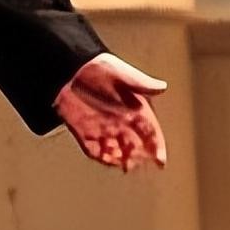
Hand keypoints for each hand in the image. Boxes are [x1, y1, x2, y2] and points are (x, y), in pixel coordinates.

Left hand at [54, 52, 166, 172]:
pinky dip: (101, 156)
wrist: (67, 66)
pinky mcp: (84, 130)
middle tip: (137, 164)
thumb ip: (140, 83)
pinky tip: (105, 159)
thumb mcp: (119, 72)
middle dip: (138, 157)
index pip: (150, 130)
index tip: (159, 160)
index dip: (157, 145)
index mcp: (133, 108)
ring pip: (116, 149)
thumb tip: (163, 87)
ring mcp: (102, 127)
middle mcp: (120, 120)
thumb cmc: (97, 65)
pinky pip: (94, 149)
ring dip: (120, 158)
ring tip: (123, 164)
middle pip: (134, 144)